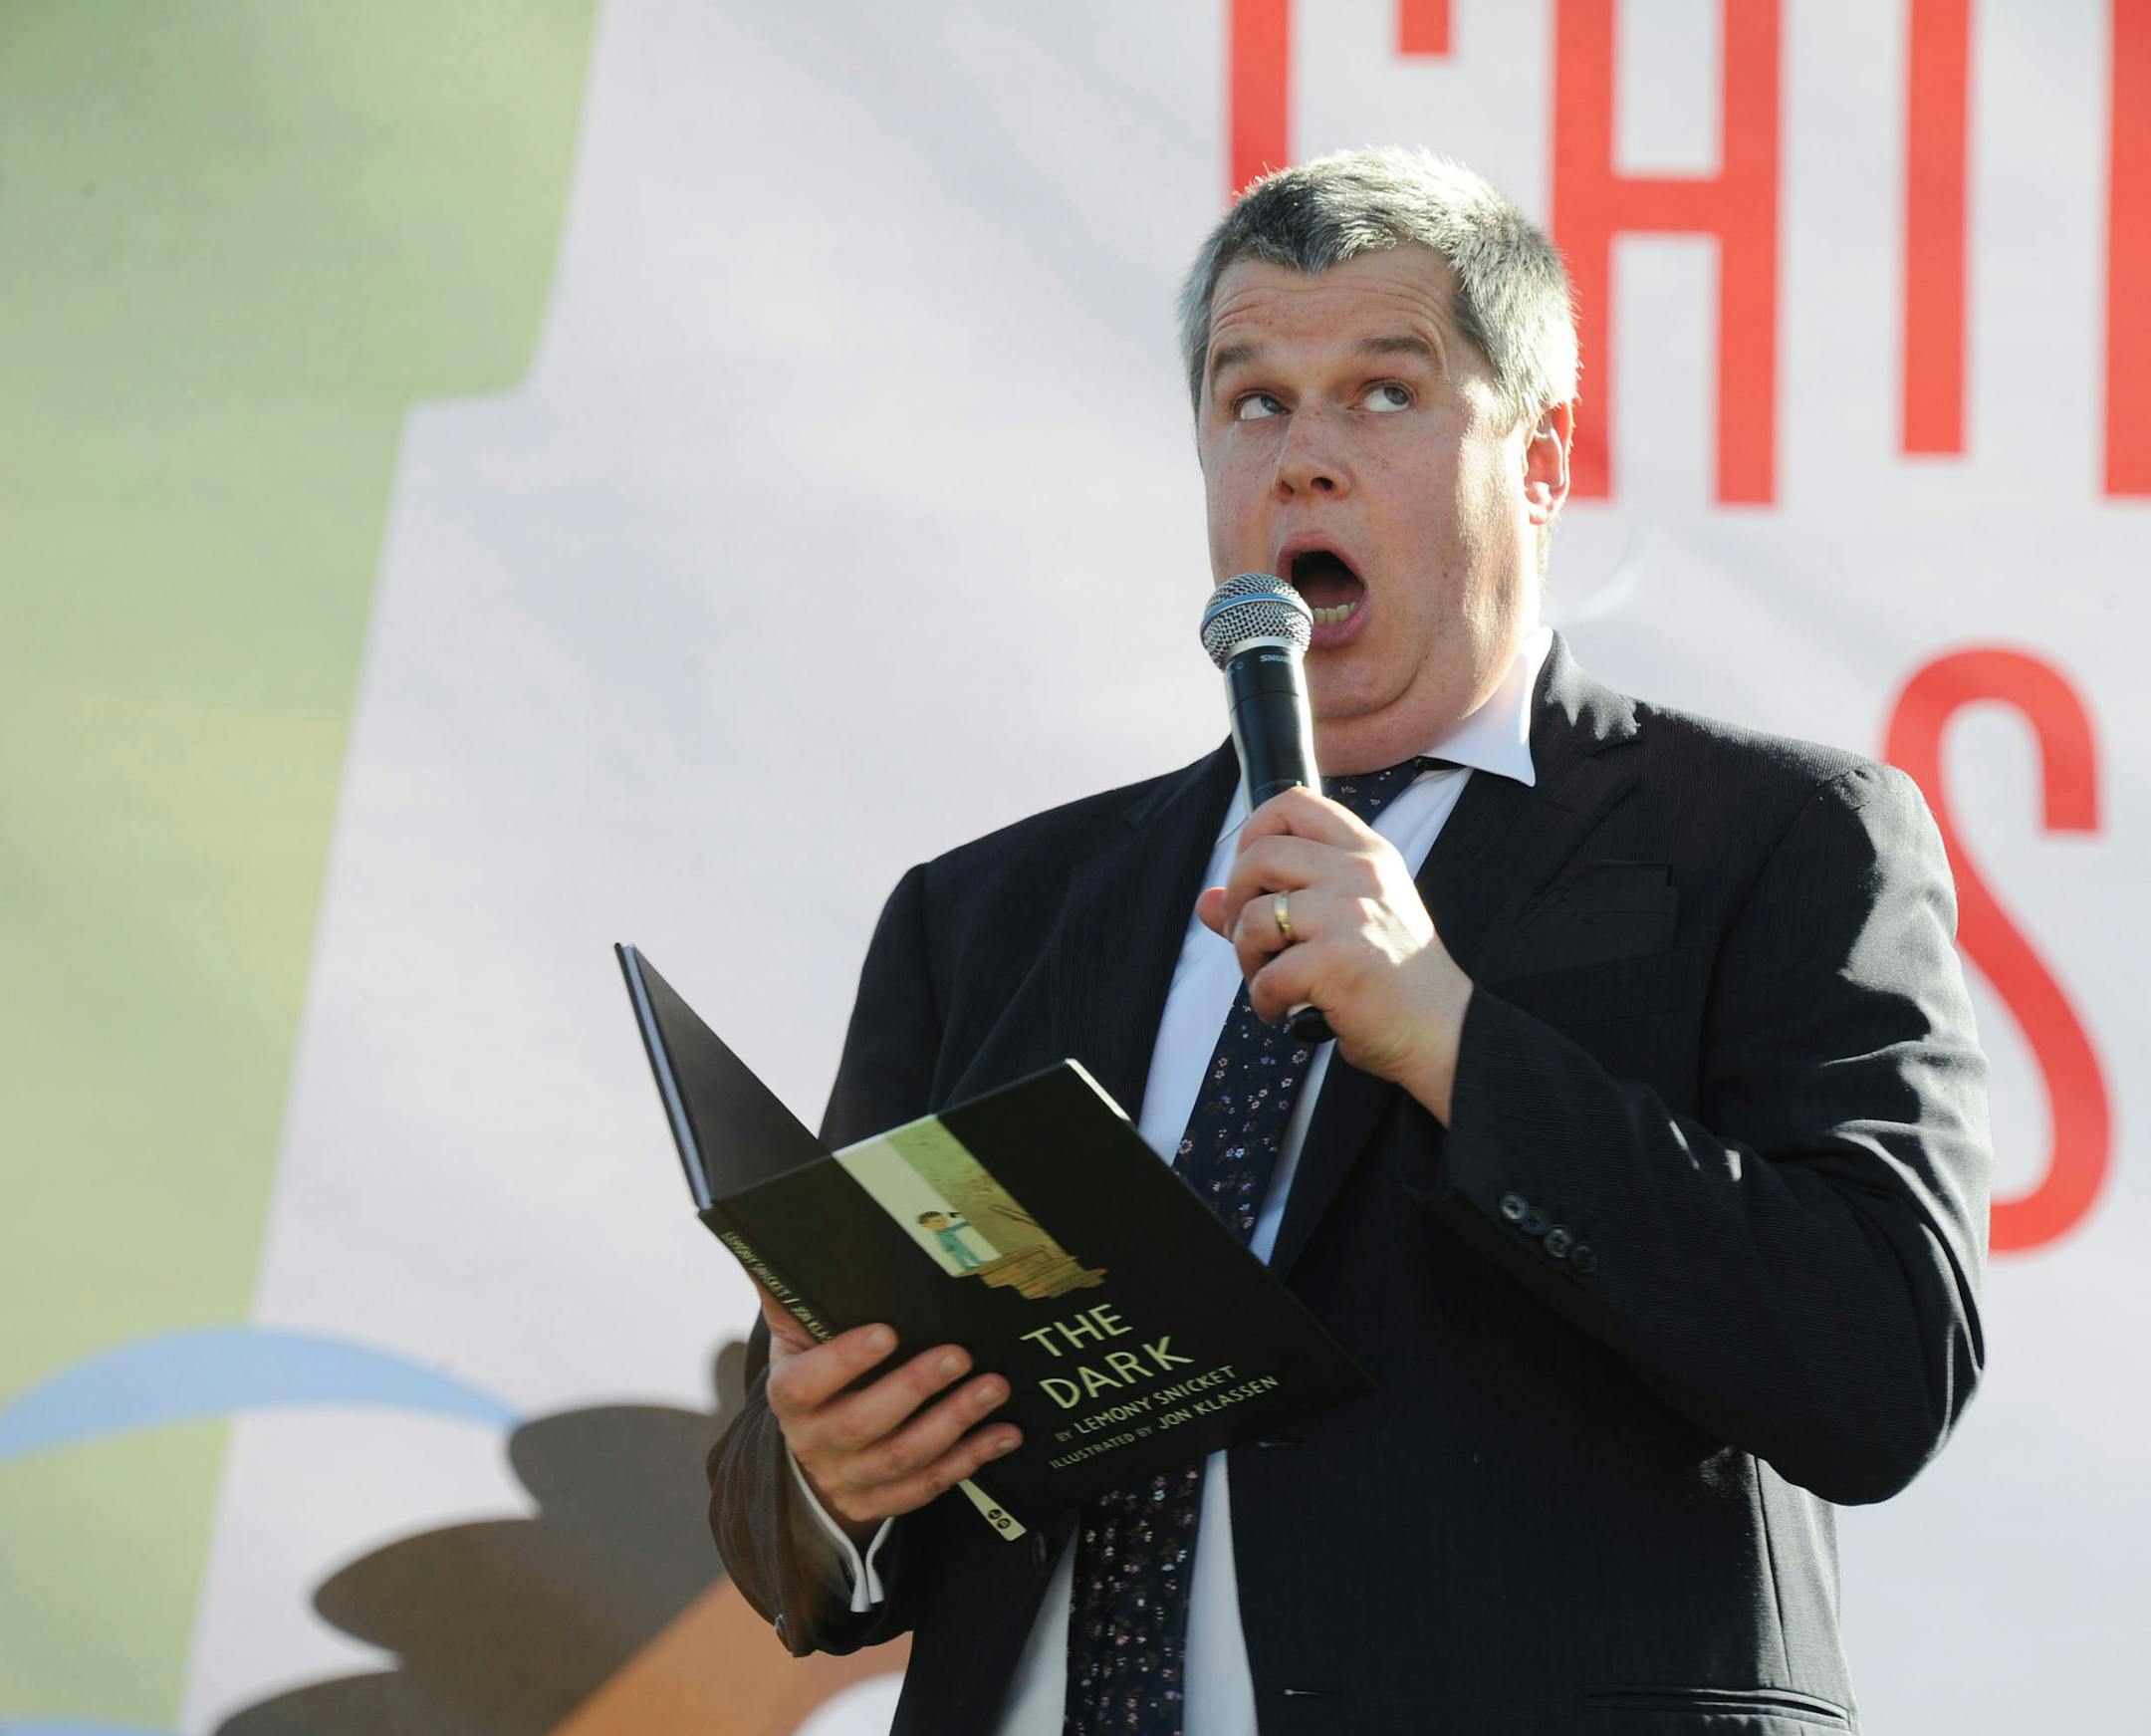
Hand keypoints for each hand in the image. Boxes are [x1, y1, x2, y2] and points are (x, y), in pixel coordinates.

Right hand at [759, 1287, 1021, 1543]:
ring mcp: (849, 1478)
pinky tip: (1003, 1434)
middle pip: (864, 1422)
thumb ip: (790, 1296)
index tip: (887, 1332)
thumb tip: (766, 1240)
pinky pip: (928, 1486)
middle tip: (959, 1355)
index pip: (808, 1382)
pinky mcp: (880, 1502)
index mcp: (791, 1396)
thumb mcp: (796, 1339)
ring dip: (955, 1421)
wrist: (810, 1455)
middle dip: (917, 1387)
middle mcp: (815, 1442)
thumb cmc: (814, 1379)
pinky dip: (970, 1459)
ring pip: (904, 1457)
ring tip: (994, 1387)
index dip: (846, 1360)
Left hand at [1195, 785, 1473, 1120]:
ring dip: (1245, 955)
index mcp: (1367, 852)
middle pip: (1261, 853)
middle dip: (1235, 898)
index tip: (1252, 876)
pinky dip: (1262, 999)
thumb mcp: (1346, 921)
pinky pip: (1267, 974)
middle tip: (1245, 935)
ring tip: (1267, 979)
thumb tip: (1206, 901)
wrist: (1442, 1031)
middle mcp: (1361, 872)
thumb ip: (1279, 900)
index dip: (1254, 832)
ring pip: (1254, 916)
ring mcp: (1351, 914)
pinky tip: (1282, 1010)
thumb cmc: (1392, 978)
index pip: (1295, 802)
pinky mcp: (1339, 961)